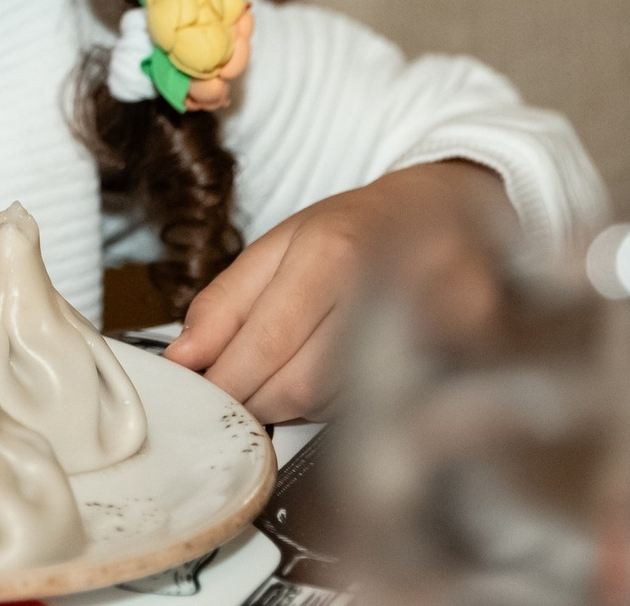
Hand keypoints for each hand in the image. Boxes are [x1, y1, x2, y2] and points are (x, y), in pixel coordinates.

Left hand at [163, 160, 513, 421]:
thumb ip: (224, 303)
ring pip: (330, 405)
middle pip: (301, 383)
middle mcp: (383, 291)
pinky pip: (365, 411)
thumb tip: (182, 359)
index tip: (199, 394)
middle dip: (254, 399)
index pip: (269, 341)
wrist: (442, 218)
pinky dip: (327, 407)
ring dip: (288, 406)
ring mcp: (425, 330)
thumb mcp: (278, 244)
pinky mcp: (447, 364)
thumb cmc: (355, 230)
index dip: (227, 379)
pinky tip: (321, 378)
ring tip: (277, 374)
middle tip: (231, 393)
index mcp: (334, 252)